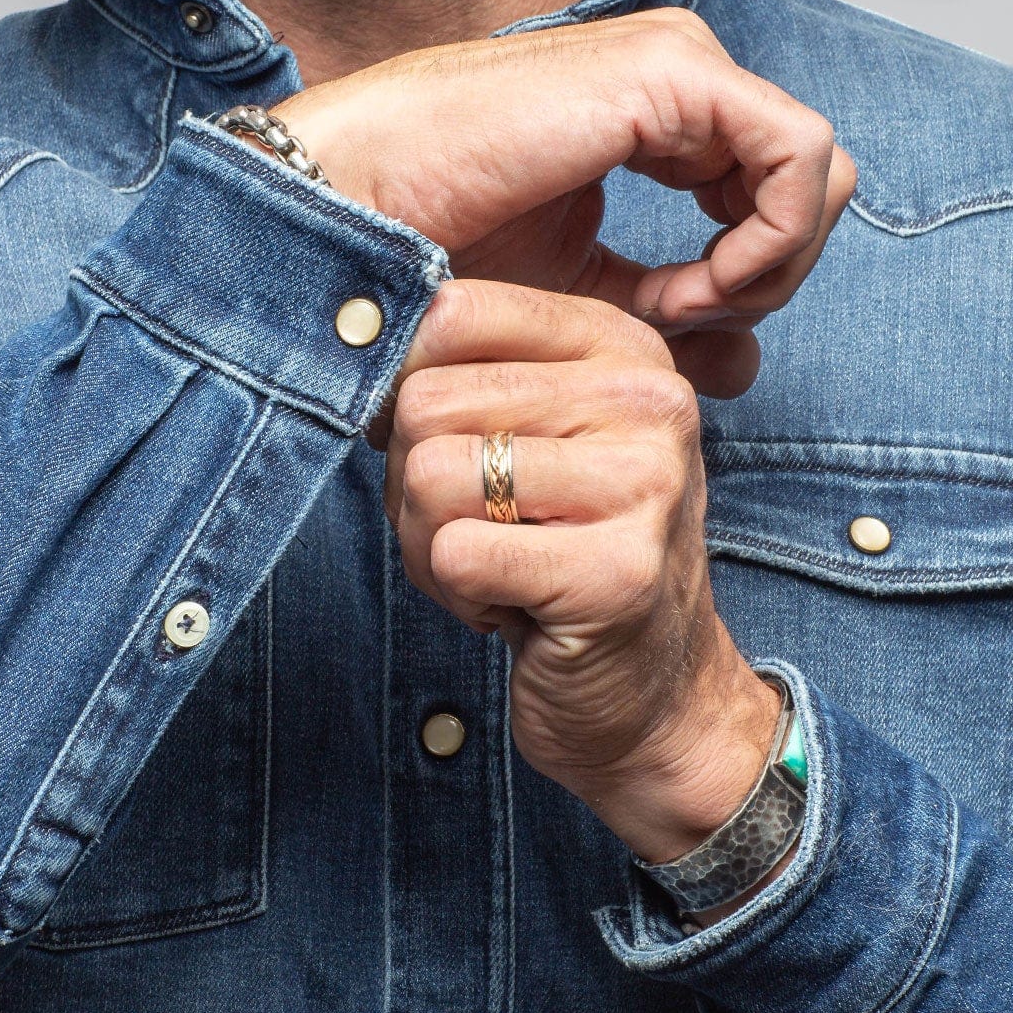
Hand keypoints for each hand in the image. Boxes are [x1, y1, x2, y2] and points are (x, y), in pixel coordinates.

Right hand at [275, 9, 854, 394]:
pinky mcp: (677, 74)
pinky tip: (696, 287)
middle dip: (770, 275)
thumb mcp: (587, 306)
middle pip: (807, 185)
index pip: (769, 195)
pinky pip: (797, 160)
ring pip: (817, 172)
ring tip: (689, 306)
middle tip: (692, 322)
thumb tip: (752, 361)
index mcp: (661, 115)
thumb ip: (673, 320)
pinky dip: (766, 242)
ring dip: (769, 264)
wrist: (366, 205)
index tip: (675, 329)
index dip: (746, 283)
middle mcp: (681, 79)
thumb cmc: (445, 247)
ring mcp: (682, 64)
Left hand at [382, 278, 782, 864]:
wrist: (657, 700)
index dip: (406, 388)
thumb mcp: (537, 443)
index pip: (452, 311)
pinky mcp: (614, 572)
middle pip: (426, 403)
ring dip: (433, 545)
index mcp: (623, 348)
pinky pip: (454, 554)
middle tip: (479, 532)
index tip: (443, 447)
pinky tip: (512, 608)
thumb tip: (356, 343)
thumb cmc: (572, 563)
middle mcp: (646, 401)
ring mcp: (641, 484)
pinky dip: (456, 594)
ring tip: (498, 570)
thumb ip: (467, 379)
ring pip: (429, 477)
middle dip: (416, 484)